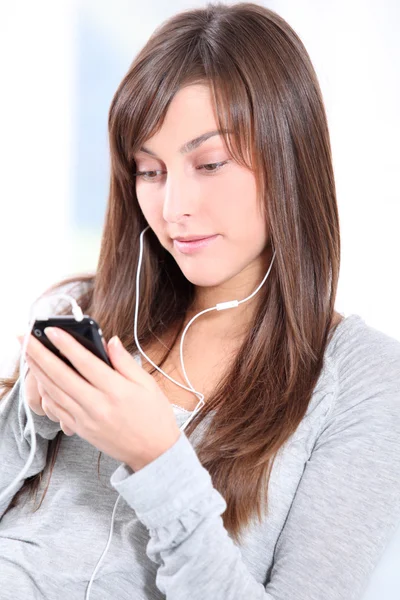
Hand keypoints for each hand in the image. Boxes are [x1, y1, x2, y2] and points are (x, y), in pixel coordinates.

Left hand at [18, 328, 180, 470]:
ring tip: (28, 353)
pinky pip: (56, 410)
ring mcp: (86, 419)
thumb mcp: (148, 384)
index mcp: (116, 391)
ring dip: (37, 371)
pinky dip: (45, 393)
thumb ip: (125, 361)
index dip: (66, 344)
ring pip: (54, 392)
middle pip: (61, 375)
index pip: (85, 362)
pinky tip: (39, 380)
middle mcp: (97, 405)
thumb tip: (110, 341)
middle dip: (40, 354)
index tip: (51, 330)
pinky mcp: (81, 430)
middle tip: (25, 337)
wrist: (153, 453)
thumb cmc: (154, 416)